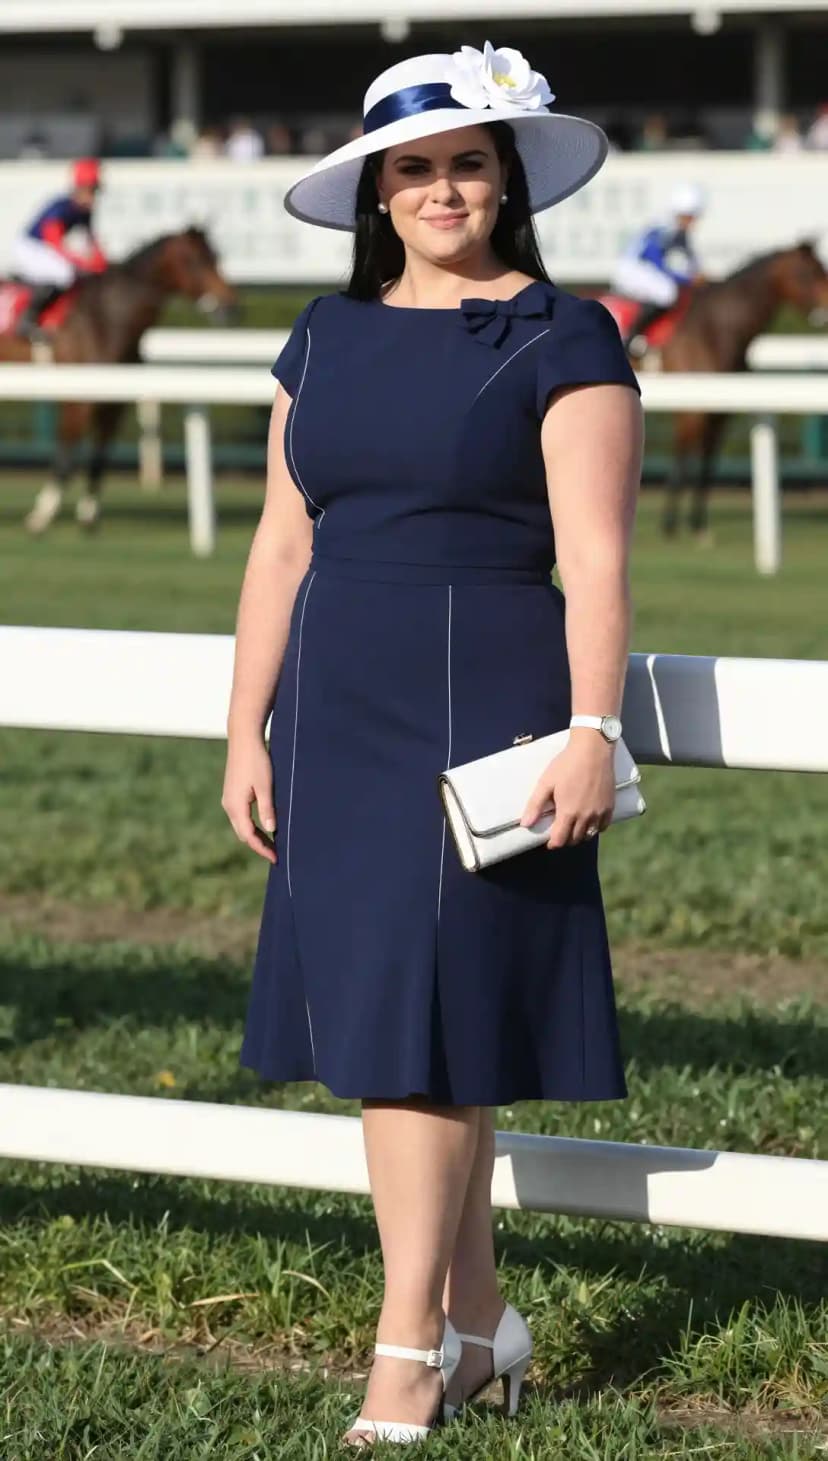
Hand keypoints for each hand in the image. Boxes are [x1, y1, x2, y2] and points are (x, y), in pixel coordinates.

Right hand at [221, 734, 276, 863]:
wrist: (244, 739)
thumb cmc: (257, 761)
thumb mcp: (266, 786)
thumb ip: (268, 809)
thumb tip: (271, 830)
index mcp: (236, 806)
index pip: (249, 836)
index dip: (262, 849)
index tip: (276, 858)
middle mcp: (229, 805)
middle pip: (243, 833)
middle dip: (258, 845)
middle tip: (276, 854)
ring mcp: (228, 799)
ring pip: (241, 825)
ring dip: (255, 836)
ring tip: (272, 843)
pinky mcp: (232, 793)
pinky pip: (240, 816)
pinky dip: (251, 825)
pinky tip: (263, 826)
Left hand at [520, 734, 615, 848]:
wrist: (593, 749)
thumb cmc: (567, 764)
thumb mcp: (546, 782)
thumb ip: (535, 805)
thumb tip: (525, 824)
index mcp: (568, 812)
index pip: (560, 840)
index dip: (552, 844)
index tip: (548, 841)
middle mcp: (586, 817)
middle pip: (575, 840)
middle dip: (565, 840)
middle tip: (559, 832)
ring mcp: (600, 813)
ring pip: (589, 835)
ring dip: (579, 835)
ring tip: (572, 828)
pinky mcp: (610, 806)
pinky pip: (603, 827)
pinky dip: (595, 829)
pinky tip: (588, 822)